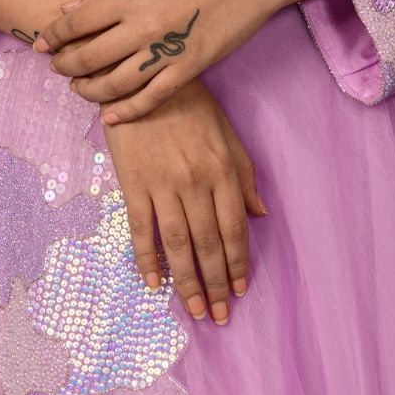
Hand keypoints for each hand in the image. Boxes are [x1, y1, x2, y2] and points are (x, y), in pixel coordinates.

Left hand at [34, 0, 293, 124]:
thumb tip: (70, 8)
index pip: (76, 23)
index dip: (52, 36)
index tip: (41, 44)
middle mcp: (142, 24)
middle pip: (88, 57)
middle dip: (65, 66)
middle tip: (57, 68)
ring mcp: (166, 49)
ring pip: (114, 83)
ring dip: (89, 91)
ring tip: (79, 90)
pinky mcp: (190, 68)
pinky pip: (151, 98)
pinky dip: (127, 111)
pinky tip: (111, 117)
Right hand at [102, 75, 267, 324]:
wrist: (141, 78)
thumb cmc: (189, 103)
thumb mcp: (226, 131)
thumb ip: (244, 173)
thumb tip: (260, 214)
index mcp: (222, 169)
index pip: (234, 228)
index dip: (237, 263)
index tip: (239, 290)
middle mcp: (195, 182)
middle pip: (208, 244)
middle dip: (215, 284)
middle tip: (219, 316)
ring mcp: (163, 184)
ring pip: (178, 244)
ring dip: (187, 282)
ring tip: (195, 310)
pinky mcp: (133, 183)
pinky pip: (141, 230)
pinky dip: (147, 260)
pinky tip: (154, 283)